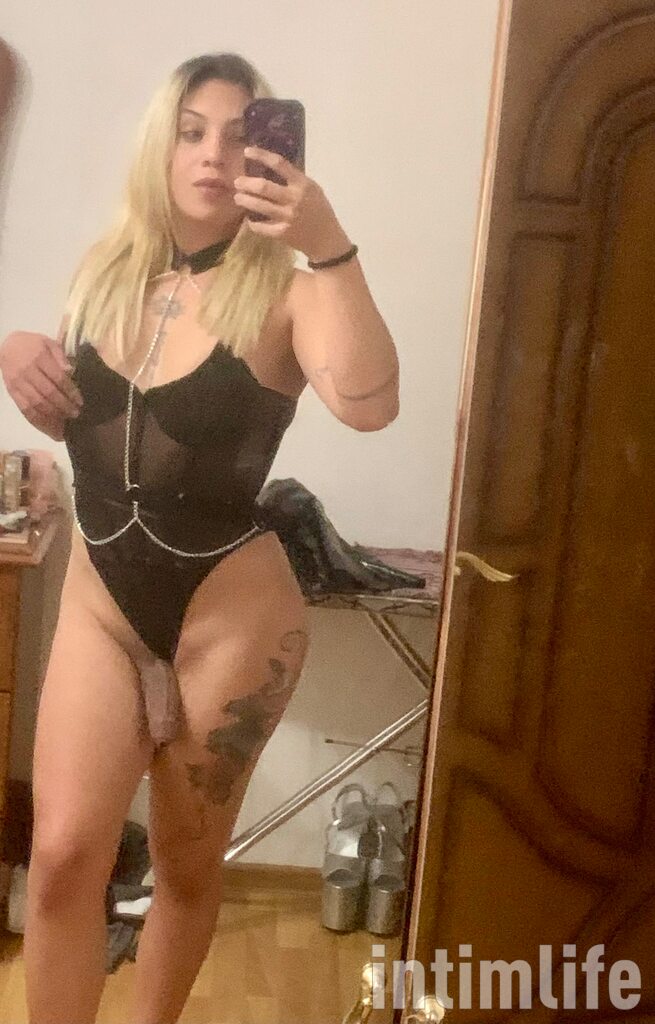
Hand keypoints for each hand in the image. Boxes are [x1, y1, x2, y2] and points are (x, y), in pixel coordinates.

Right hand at [0, 331, 82, 440]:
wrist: (6, 347)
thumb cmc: (33, 345)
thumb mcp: (49, 342)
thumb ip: (61, 356)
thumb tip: (71, 371)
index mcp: (39, 357)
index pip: (58, 378)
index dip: (70, 391)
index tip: (80, 401)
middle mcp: (27, 371)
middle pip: (48, 393)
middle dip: (64, 406)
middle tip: (76, 413)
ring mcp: (18, 383)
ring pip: (36, 403)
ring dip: (53, 415)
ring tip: (66, 421)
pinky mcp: (12, 392)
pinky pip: (25, 409)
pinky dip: (38, 420)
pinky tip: (50, 426)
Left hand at [233, 146, 351, 260]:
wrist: (327, 239)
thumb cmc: (320, 210)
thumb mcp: (313, 189)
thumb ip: (295, 180)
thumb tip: (271, 166)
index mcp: (302, 184)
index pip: (279, 164)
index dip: (261, 156)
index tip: (247, 151)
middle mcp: (294, 199)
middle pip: (264, 187)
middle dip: (246, 183)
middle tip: (237, 182)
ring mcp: (288, 217)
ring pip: (260, 206)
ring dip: (245, 200)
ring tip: (238, 198)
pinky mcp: (282, 233)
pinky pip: (261, 227)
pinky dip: (253, 223)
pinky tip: (249, 220)